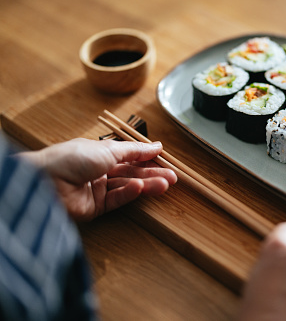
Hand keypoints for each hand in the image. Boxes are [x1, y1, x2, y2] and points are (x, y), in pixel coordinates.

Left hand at [18, 138, 176, 220]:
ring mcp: (98, 190)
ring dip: (147, 184)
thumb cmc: (72, 158)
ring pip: (128, 186)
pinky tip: (141, 188)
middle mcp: (99, 171)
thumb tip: (156, 145)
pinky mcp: (96, 207)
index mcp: (99, 154)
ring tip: (166, 184)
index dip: (147, 157)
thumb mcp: (109, 148)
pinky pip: (117, 199)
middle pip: (132, 172)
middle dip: (153, 174)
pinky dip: (130, 193)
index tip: (165, 158)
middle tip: (173, 177)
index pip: (129, 156)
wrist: (46, 181)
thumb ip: (135, 150)